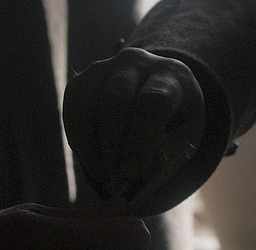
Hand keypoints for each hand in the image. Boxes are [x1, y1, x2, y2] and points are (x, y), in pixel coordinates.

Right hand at [63, 47, 204, 201]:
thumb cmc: (174, 121)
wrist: (158, 96)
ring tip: (106, 176)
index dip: (141, 140)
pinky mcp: (81, 82)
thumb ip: (163, 155)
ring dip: (93, 150)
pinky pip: (72, 115)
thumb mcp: (182, 139)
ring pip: (88, 108)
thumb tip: (131, 172)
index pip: (152, 101)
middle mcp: (136, 63)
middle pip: (115, 101)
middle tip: (116, 179)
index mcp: (171, 75)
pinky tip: (95, 163)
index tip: (133, 173)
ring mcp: (104, 68)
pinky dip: (80, 145)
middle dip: (113, 146)